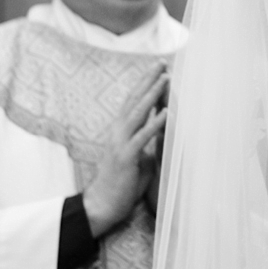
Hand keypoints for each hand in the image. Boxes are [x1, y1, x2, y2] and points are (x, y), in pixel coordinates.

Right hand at [83, 65, 168, 237]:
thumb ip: (147, 142)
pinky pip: (142, 136)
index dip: (145, 85)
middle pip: (135, 100)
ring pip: (138, 113)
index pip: (133, 102)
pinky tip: (166, 112)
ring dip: (153, 95)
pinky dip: (155, 123)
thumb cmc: (120, 183)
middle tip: (162, 63)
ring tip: (165, 79)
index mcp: (120, 131)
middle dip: (149, 80)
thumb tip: (161, 132)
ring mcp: (121, 143)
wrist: (101, 205)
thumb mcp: (137, 158)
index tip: (157, 70)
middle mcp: (118, 132)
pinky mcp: (126, 157)